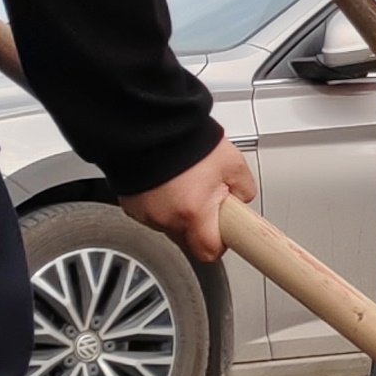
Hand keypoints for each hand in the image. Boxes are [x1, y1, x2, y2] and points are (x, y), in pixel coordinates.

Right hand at [122, 136, 258, 255]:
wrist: (150, 124)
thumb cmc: (188, 141)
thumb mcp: (232, 162)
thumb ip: (243, 187)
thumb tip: (242, 199)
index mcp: (193, 211)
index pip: (210, 251)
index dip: (221, 243)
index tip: (227, 234)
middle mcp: (167, 218)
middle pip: (189, 238)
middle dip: (200, 224)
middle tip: (206, 198)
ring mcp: (146, 213)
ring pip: (170, 225)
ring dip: (179, 212)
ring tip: (184, 183)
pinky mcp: (132, 206)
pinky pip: (152, 213)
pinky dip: (161, 203)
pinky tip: (166, 183)